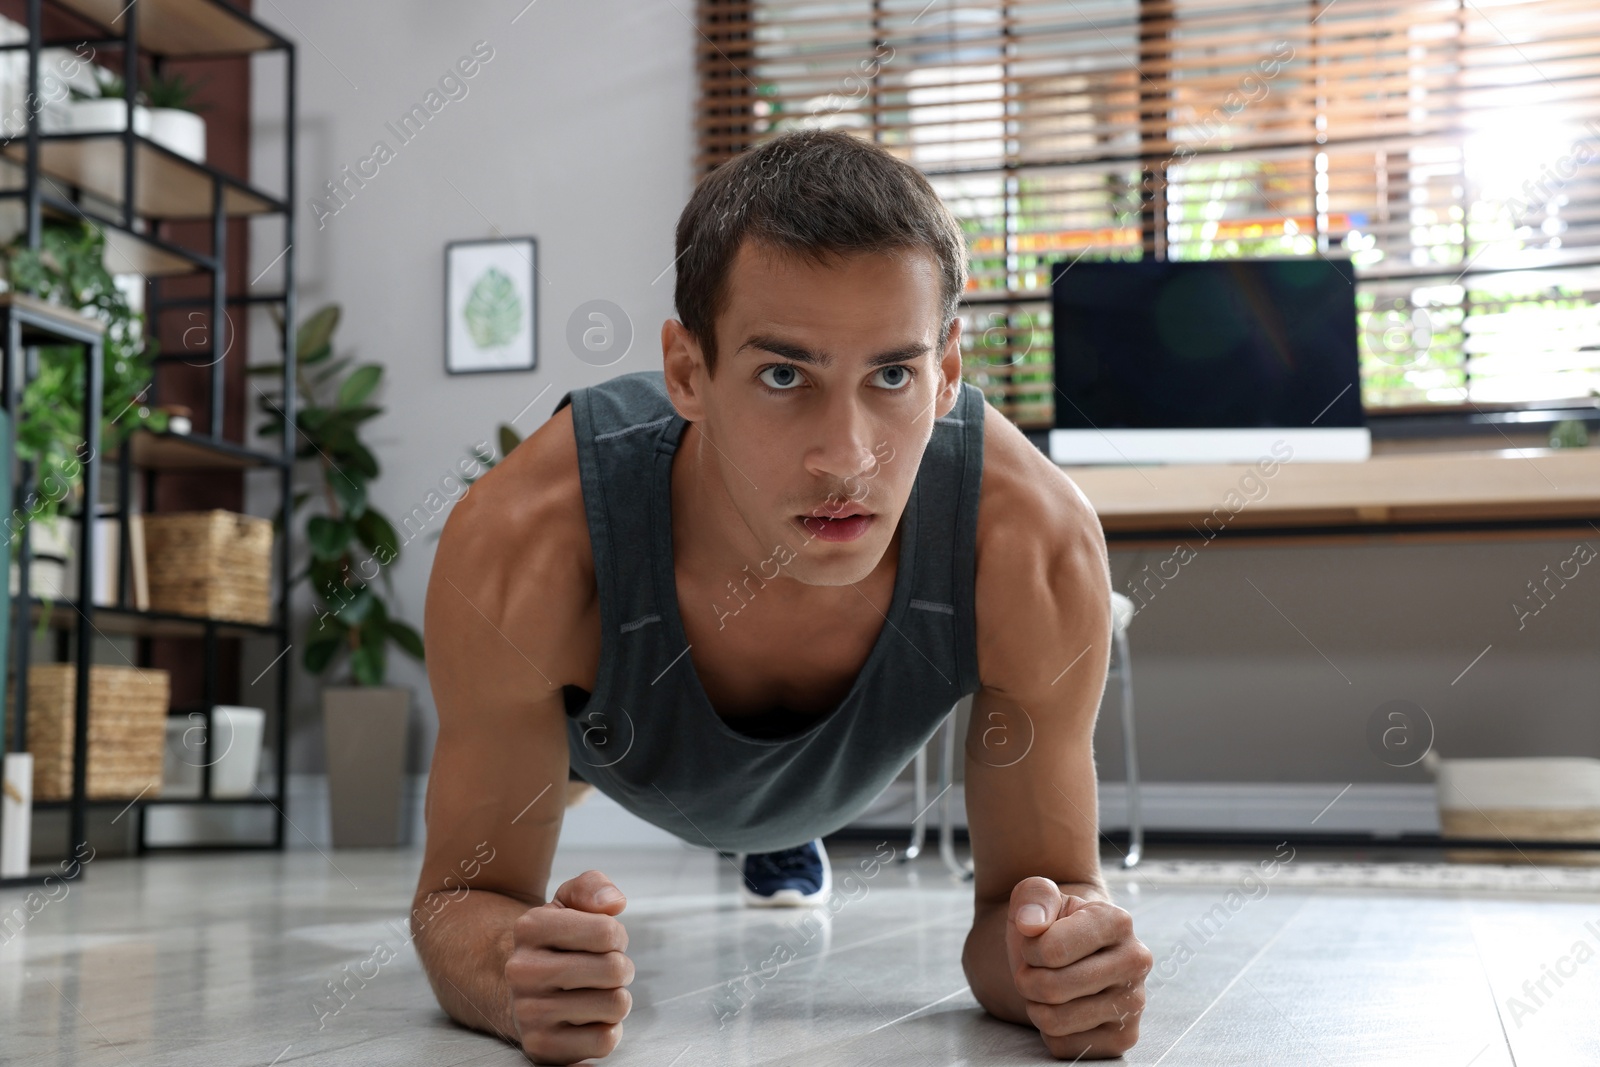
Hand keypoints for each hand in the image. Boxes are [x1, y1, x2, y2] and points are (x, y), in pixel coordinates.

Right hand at [505, 870, 634, 1063]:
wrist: (519, 990)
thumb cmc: (556, 943)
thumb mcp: (567, 902)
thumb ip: (593, 887)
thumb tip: (614, 902)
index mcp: (530, 927)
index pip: (609, 932)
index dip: (617, 936)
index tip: (603, 941)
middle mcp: (522, 970)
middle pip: (615, 970)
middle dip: (621, 968)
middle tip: (603, 970)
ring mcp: (528, 1012)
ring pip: (616, 1005)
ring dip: (616, 999)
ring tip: (594, 993)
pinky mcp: (541, 1048)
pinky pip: (605, 1041)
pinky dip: (607, 1029)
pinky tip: (587, 1019)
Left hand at [1005, 877, 1151, 1058]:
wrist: (1069, 954)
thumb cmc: (1051, 923)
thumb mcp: (1037, 896)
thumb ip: (1032, 896)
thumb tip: (1030, 924)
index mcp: (1117, 921)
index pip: (1051, 950)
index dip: (1029, 950)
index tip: (1038, 942)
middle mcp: (1136, 962)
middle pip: (1052, 989)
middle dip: (1027, 980)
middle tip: (1035, 970)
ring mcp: (1134, 1003)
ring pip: (1055, 1022)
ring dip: (1037, 1006)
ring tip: (1049, 987)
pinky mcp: (1123, 1038)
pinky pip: (1063, 1046)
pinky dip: (1050, 1032)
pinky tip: (1065, 1009)